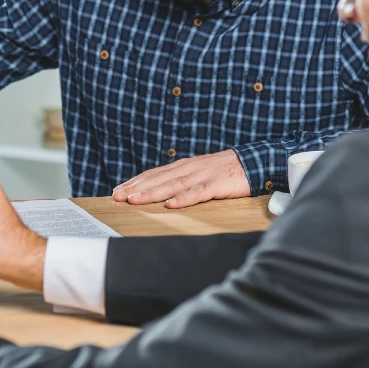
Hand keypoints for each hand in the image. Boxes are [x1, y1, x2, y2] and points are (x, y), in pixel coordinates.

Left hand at [112, 150, 249, 208]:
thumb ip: (179, 181)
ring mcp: (201, 176)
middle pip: (158, 179)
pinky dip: (183, 199)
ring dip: (152, 193)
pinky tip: (170, 205)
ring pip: (172, 185)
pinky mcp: (216, 184)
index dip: (134, 182)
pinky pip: (197, 193)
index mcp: (182, 167)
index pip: (153, 174)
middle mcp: (187, 169)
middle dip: (136, 188)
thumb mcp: (197, 174)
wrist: (251, 162)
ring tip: (135, 200)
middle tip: (117, 197)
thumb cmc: (222, 172)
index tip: (117, 191)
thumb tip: (159, 194)